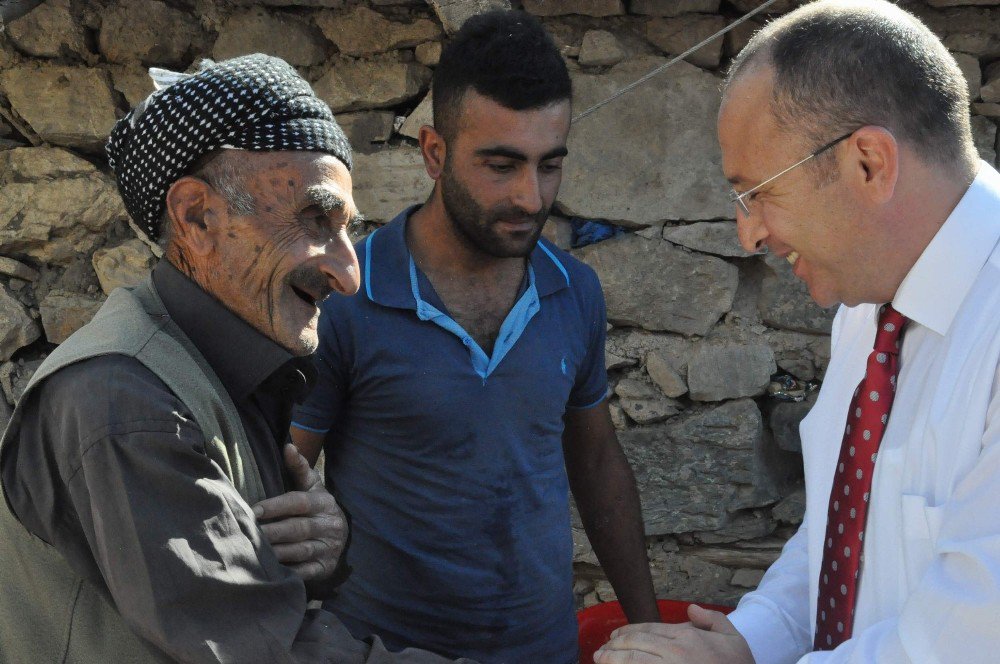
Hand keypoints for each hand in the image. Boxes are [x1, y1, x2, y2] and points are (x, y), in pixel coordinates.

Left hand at [252, 444, 347, 581]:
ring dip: (277, 552)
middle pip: (297, 529)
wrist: (341, 535)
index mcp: (324, 502)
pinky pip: (306, 571)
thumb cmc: (317, 507)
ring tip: (255, 552)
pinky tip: (272, 571)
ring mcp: (328, 548)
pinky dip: (289, 572)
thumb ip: (299, 468)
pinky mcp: (325, 567)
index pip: (299, 502)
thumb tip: (288, 446)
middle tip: (249, 534)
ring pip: (300, 551)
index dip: (276, 506)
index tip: (254, 510)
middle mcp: (329, 525)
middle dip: (272, 532)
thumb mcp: (313, 486)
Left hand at [594, 604, 753, 663]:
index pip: (647, 630)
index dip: (626, 633)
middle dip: (613, 647)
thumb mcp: (733, 638)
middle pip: (635, 645)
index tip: (613, 637)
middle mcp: (675, 652)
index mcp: (686, 636)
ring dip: (613, 660)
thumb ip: (712, 620)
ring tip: (600, 661)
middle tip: (600, 652)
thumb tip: (691, 609)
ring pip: (633, 661)